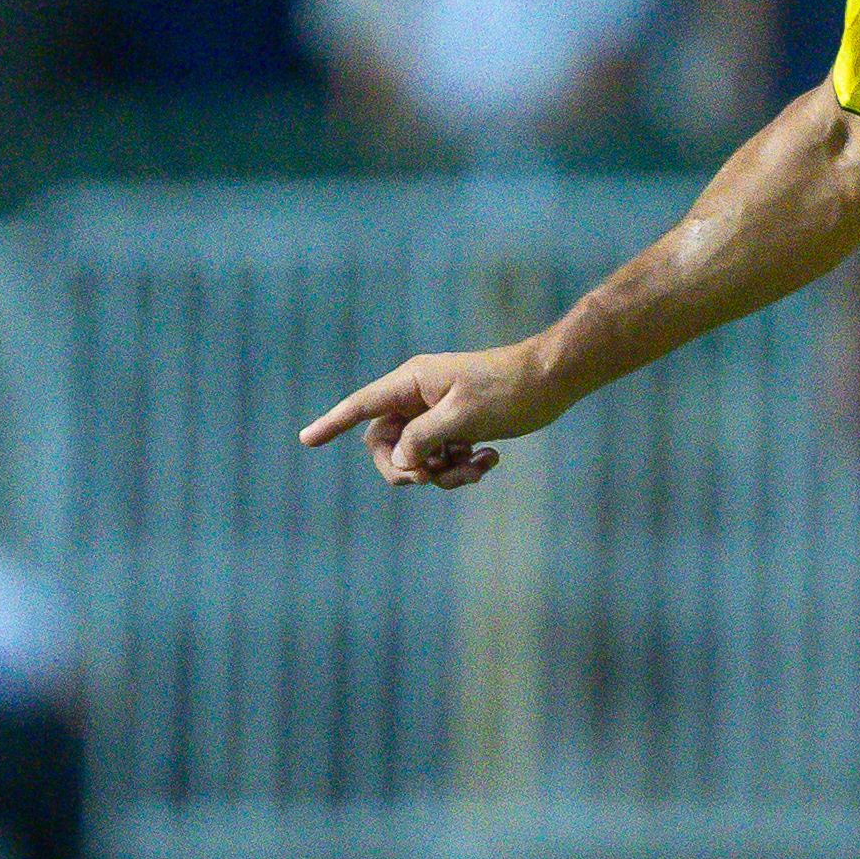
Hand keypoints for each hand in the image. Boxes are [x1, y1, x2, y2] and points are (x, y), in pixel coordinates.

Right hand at [297, 341, 570, 489]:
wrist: (552, 380)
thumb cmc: (509, 390)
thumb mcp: (464, 417)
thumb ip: (424, 439)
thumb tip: (400, 461)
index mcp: (412, 383)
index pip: (362, 406)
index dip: (333, 423)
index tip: (306, 440)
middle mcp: (418, 396)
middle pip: (387, 443)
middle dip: (406, 468)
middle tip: (430, 479)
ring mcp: (437, 412)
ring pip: (417, 456)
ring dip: (441, 472)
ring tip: (477, 468)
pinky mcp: (457, 426)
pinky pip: (441, 456)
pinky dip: (459, 467)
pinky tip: (489, 461)